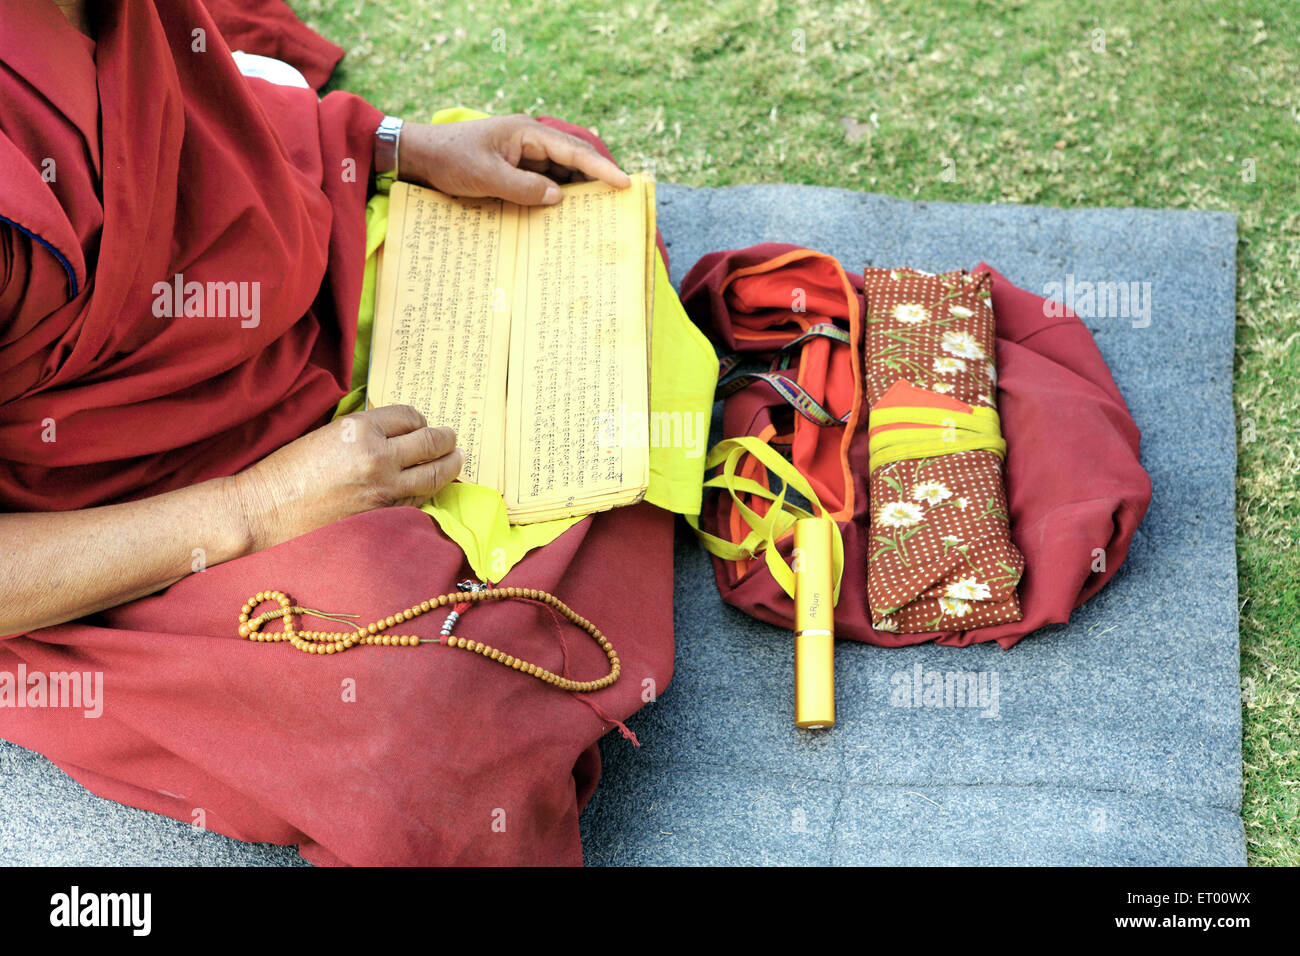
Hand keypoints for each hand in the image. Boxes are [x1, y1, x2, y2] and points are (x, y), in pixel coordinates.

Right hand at [232, 405, 462, 550]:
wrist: (265, 509)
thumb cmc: (288, 470)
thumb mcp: (328, 433)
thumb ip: (365, 431)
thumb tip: (397, 431)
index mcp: (361, 429)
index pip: (410, 417)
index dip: (419, 420)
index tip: (421, 425)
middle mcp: (378, 457)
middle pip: (431, 443)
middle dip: (447, 440)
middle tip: (453, 440)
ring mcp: (383, 490)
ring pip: (434, 475)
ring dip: (450, 465)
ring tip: (456, 460)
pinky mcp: (383, 516)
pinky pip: (419, 500)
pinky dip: (429, 491)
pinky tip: (432, 486)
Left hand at [397, 114, 630, 204]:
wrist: (420, 155)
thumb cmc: (450, 159)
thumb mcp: (486, 176)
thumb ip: (523, 188)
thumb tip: (558, 198)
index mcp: (527, 133)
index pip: (573, 150)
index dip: (601, 168)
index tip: (624, 183)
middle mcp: (530, 140)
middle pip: (573, 159)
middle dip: (596, 178)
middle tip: (620, 201)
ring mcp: (523, 155)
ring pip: (560, 172)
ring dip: (577, 190)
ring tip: (599, 213)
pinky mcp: (515, 169)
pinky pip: (543, 182)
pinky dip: (557, 196)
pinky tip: (566, 214)